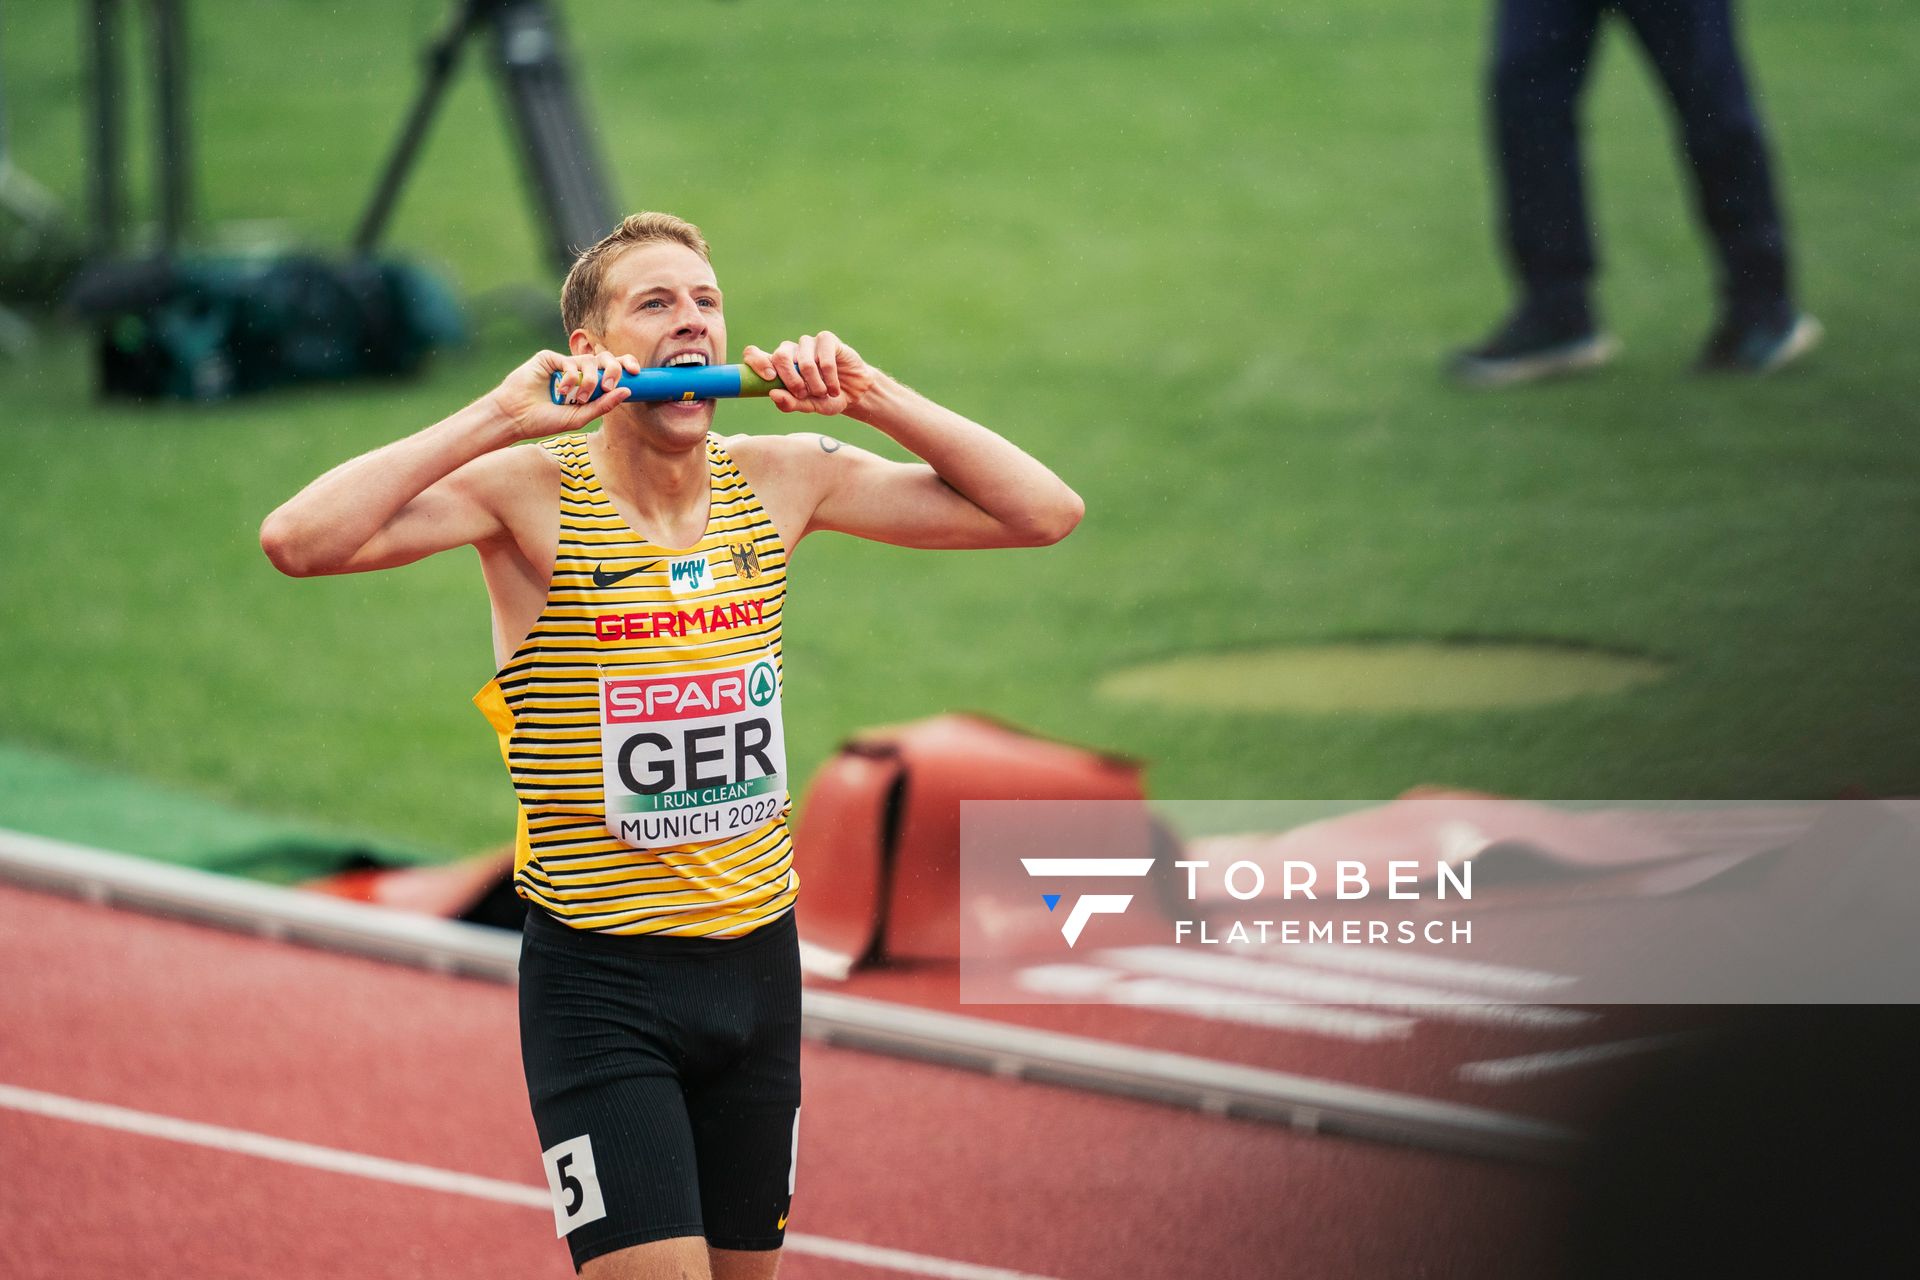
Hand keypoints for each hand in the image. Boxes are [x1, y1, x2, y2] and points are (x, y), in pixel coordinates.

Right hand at [487, 349, 642, 440]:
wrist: (516, 417)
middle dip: (613, 369)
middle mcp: (577, 371)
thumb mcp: (580, 416)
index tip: (636, 372)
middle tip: (609, 386)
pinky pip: (569, 362)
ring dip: (589, 381)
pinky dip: (570, 377)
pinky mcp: (548, 358)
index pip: (610, 369)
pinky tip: (561, 391)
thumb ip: (603, 405)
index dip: (624, 365)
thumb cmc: (545, 420)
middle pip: (604, 359)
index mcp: (587, 384)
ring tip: (578, 398)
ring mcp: (563, 363)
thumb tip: (628, 391)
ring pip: (589, 361)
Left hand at [742, 332, 878, 416]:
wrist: (854, 393)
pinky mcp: (826, 339)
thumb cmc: (826, 399)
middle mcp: (790, 351)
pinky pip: (823, 358)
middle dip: (792, 381)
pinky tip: (834, 387)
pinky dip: (830, 377)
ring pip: (804, 361)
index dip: (756, 362)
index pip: (754, 354)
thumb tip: (773, 394)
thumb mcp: (808, 407)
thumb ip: (790, 403)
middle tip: (803, 394)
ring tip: (824, 393)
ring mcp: (807, 344)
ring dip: (815, 383)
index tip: (770, 378)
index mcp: (778, 366)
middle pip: (779, 357)